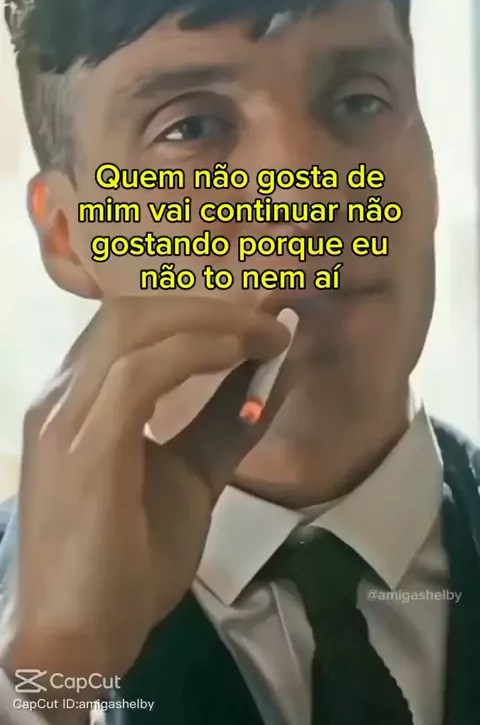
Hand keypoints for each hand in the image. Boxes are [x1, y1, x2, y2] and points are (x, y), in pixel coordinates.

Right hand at [3, 296, 288, 702]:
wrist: (80, 639)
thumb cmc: (128, 560)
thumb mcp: (189, 476)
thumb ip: (221, 423)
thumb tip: (270, 374)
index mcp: (80, 399)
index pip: (131, 323)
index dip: (197, 308)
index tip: (259, 316)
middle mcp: (64, 395)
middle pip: (131, 310)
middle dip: (207, 304)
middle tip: (269, 319)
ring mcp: (66, 418)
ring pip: (133, 328)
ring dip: (209, 321)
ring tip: (265, 336)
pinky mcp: (84, 448)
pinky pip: (139, 373)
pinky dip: (196, 353)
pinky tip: (240, 357)